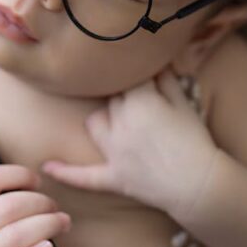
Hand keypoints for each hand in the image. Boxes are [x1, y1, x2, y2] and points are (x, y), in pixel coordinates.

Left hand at [42, 66, 217, 214]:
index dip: (141, 81)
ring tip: (119, 122)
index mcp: (141, 101)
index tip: (149, 82)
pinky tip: (46, 167)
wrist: (200, 184)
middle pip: (112, 99)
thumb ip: (167, 80)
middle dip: (126, 99)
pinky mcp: (113, 177)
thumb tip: (156, 62)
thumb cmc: (196, 141)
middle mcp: (121, 122)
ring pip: (94, 123)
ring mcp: (113, 152)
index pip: (130, 78)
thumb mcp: (185, 103)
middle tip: (146, 107)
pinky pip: (84, 176)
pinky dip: (66, 172)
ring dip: (103, 119)